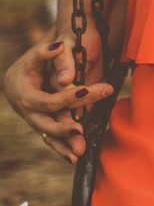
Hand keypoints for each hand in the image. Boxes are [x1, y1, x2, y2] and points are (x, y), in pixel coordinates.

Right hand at [4, 27, 112, 163]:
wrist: (17, 83)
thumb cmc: (29, 68)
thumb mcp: (35, 59)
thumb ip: (45, 53)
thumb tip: (58, 46)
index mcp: (29, 98)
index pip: (50, 101)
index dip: (67, 97)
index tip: (85, 91)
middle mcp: (32, 114)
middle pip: (50, 123)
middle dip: (65, 128)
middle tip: (80, 129)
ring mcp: (38, 123)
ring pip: (51, 137)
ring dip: (65, 145)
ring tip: (80, 152)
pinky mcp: (44, 128)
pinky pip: (53, 142)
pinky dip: (62, 150)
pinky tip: (75, 158)